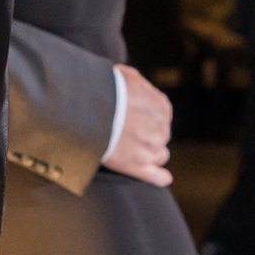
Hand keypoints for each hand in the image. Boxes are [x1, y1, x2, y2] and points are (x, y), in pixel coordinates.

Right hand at [102, 65, 172, 185]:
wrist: (91, 108)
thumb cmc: (105, 89)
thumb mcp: (126, 76)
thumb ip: (137, 85)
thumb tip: (135, 88)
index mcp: (160, 106)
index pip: (162, 117)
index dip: (148, 120)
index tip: (135, 120)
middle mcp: (161, 128)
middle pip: (161, 137)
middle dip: (148, 137)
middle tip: (128, 134)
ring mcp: (150, 148)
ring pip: (159, 155)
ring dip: (149, 154)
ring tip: (132, 151)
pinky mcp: (136, 165)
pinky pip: (156, 176)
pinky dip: (160, 177)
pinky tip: (163, 178)